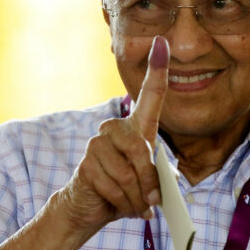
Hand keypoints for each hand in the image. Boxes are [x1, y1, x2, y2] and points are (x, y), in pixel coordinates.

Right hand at [60, 36, 169, 230]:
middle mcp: (116, 128)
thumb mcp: (149, 183)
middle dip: (150, 181)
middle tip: (153, 202)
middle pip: (141, 149)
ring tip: (137, 207)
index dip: (157, 69)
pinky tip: (121, 206)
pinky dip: (123, 202)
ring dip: (137, 197)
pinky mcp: (87, 163)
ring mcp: (98, 143)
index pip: (150, 95)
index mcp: (137, 128)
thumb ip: (158, 177)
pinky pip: (112, 185)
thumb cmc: (127, 191)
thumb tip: (162, 186)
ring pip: (127, 172)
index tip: (162, 43)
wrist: (90, 206)